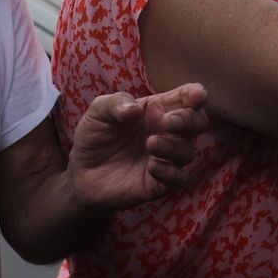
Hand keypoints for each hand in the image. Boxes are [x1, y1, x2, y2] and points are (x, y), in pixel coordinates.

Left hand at [67, 84, 209, 210]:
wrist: (80, 173)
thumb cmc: (94, 136)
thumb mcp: (97, 112)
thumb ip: (115, 103)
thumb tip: (134, 110)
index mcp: (158, 109)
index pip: (187, 98)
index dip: (196, 94)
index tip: (197, 96)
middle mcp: (167, 132)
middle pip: (198, 122)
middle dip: (190, 119)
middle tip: (168, 121)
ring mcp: (165, 158)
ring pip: (189, 151)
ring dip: (174, 146)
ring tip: (150, 144)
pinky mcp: (158, 183)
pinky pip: (179, 179)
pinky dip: (170, 172)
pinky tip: (152, 167)